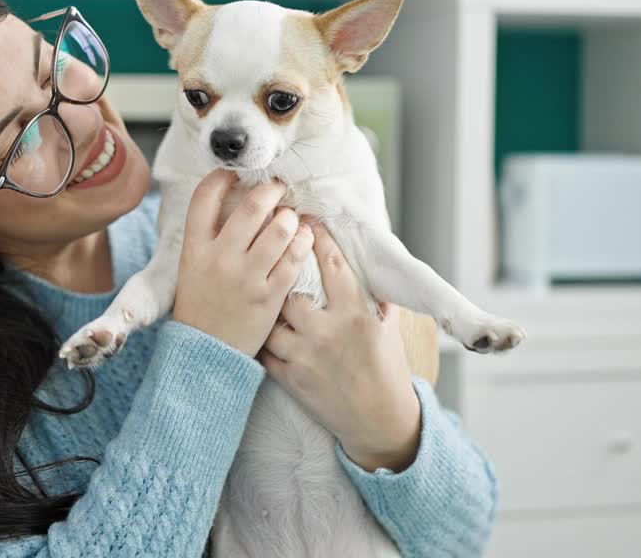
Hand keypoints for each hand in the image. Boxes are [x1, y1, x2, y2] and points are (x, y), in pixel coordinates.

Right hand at [172, 170, 314, 356]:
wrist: (206, 353)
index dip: (221, 178)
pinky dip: (302, 242)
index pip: (203, 198)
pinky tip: (303, 237)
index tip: (234, 174)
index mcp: (194, 249)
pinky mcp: (270, 296)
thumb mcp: (192, 268)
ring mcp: (246, 277)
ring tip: (290, 217)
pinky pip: (293, 259)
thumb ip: (209, 237)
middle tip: (277, 187)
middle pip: (251, 206)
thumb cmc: (200, 306)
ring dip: (290, 216)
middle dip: (270, 189)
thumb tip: (234, 202)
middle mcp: (220, 258)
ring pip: (278, 229)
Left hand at [260, 223, 422, 471]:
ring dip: (264, 302)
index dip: (318, 237)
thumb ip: (372, 295)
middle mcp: (327, 332)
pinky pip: (263, 348)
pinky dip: (258, 334)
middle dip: (281, 264)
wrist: (379, 421)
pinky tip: (253, 321)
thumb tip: (360, 259)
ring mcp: (305, 356)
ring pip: (270, 316)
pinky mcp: (290, 378)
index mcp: (356, 314)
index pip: (332, 264)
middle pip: (290, 285)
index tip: (308, 219)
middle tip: (271, 245)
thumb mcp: (388, 327)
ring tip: (258, 285)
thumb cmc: (387, 369)